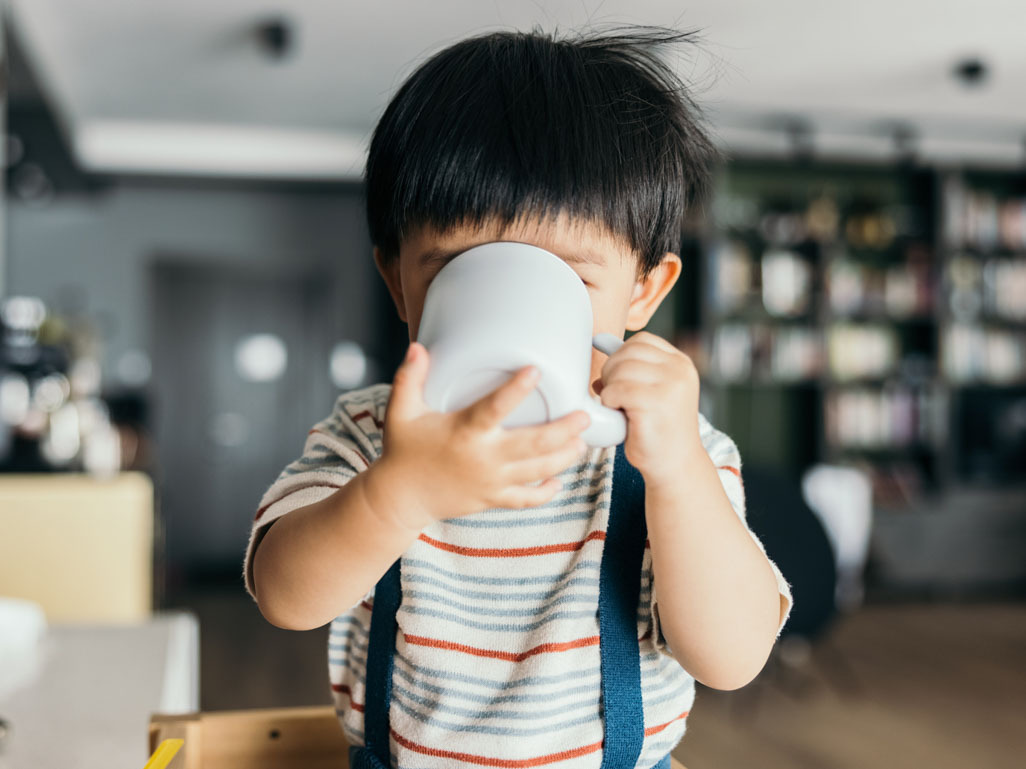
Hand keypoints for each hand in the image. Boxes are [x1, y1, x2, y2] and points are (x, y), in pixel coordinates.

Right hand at [370, 342, 592, 530]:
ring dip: (563, 457)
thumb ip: (410, 378)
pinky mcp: (492, 499)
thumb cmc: (403, 450)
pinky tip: (559, 480)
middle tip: (584, 415)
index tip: (536, 370)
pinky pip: (525, 499)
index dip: (515, 390)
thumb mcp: (401, 411)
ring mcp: (491, 482)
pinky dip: (544, 492)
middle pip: (532, 445)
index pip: (493, 408)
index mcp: (463, 432)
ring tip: (582, 443)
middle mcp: (483, 459)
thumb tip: (417, 347)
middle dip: (562, 431)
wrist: (401, 498)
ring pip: (536, 471)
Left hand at [593, 331, 703, 485]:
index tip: (619, 378)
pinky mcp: (656, 402)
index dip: (621, 356)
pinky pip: (617, 390)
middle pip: (628, 351)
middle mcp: (680, 370)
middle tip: (615, 395)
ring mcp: (671, 385)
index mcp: (681, 363)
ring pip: (620, 369)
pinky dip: (610, 402)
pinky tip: (619, 415)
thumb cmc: (657, 429)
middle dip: (612, 371)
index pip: (641, 340)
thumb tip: (600, 340)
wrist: (674, 465)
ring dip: (610, 388)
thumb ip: (632, 367)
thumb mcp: (651, 390)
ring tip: (619, 406)